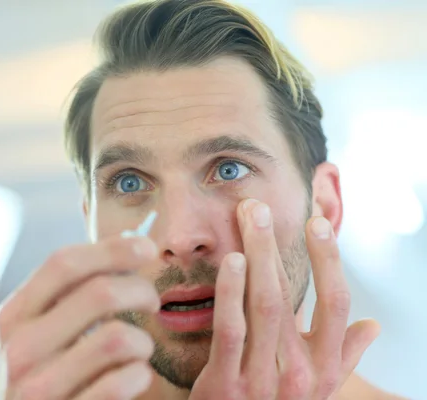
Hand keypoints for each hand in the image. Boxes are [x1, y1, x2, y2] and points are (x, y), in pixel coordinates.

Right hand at [0, 235, 160, 399]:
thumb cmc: (33, 371)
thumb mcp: (31, 329)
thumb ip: (64, 294)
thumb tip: (125, 248)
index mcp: (14, 316)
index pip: (64, 264)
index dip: (112, 249)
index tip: (146, 247)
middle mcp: (22, 349)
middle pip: (100, 293)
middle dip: (141, 290)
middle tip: (150, 301)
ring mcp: (40, 387)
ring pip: (119, 339)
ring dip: (143, 340)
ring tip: (139, 348)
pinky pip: (121, 384)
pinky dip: (139, 374)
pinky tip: (134, 375)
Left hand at [190, 199, 379, 399]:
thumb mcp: (317, 388)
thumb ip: (343, 356)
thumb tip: (374, 326)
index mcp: (324, 369)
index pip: (337, 304)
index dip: (329, 260)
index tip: (317, 223)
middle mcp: (299, 374)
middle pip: (291, 295)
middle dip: (274, 245)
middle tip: (259, 207)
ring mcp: (261, 380)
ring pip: (264, 306)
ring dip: (256, 256)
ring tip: (248, 218)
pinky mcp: (225, 385)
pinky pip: (231, 330)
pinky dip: (231, 292)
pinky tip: (231, 260)